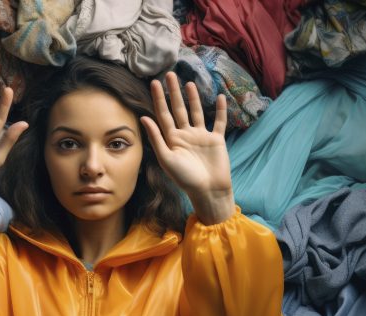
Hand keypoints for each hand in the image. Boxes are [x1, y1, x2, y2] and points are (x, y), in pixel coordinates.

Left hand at [140, 72, 234, 223]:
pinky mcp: (217, 140)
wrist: (208, 190)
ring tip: (189, 83)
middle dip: (173, 92)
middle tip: (169, 74)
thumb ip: (156, 138)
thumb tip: (144, 117)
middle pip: (178, 109)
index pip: (163, 114)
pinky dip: (221, 110)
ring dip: (193, 98)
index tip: (153, 83)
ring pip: (196, 112)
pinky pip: (219, 122)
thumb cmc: (185, 179)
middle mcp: (186, 135)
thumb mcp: (167, 159)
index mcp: (172, 139)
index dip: (158, 99)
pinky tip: (219, 97)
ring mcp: (201, 137)